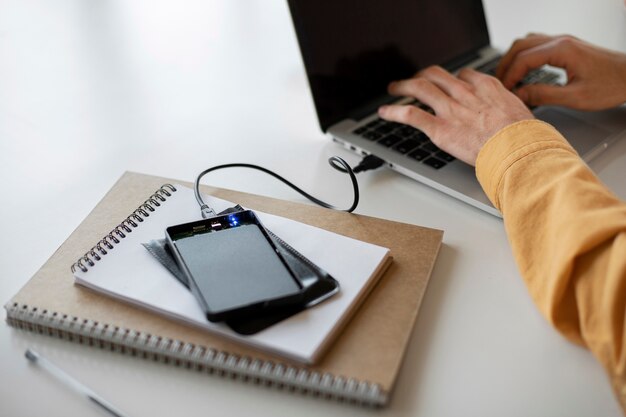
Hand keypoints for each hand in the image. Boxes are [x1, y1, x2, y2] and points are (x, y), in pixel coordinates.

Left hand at [378, 66, 533, 165]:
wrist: (518, 148)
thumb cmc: (523, 137)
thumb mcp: (520, 112)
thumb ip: (507, 109)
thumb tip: (509, 116)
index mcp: (486, 88)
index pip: (463, 75)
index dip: (452, 79)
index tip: (447, 84)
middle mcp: (465, 94)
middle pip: (436, 75)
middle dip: (422, 75)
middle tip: (414, 79)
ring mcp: (450, 110)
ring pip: (419, 88)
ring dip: (403, 86)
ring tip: (393, 88)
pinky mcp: (439, 128)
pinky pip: (410, 114)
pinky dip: (393, 112)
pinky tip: (384, 112)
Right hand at [497, 34, 625, 110]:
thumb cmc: (612, 85)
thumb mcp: (575, 97)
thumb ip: (544, 95)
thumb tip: (519, 95)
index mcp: (562, 50)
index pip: (523, 59)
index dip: (509, 76)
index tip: (503, 92)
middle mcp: (561, 41)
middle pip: (520, 45)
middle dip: (505, 64)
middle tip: (499, 84)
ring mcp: (564, 41)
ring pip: (527, 42)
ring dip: (514, 58)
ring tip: (508, 78)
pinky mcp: (567, 46)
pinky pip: (537, 44)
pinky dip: (525, 56)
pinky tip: (524, 71)